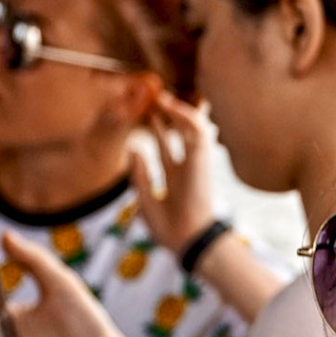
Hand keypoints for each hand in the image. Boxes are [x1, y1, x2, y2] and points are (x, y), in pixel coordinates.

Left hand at [130, 92, 218, 254]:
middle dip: (168, 117)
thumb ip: (139, 174)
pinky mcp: (202, 159)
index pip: (166, 150)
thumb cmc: (169, 227)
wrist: (188, 239)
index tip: (148, 116)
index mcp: (175, 179)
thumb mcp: (145, 199)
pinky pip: (197, 131)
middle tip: (154, 100)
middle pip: (179, 135)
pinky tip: (172, 106)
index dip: (159, 133)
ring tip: (161, 97)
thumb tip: (133, 148)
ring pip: (190, 129)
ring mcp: (195, 162)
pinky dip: (186, 117)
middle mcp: (186, 168)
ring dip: (177, 111)